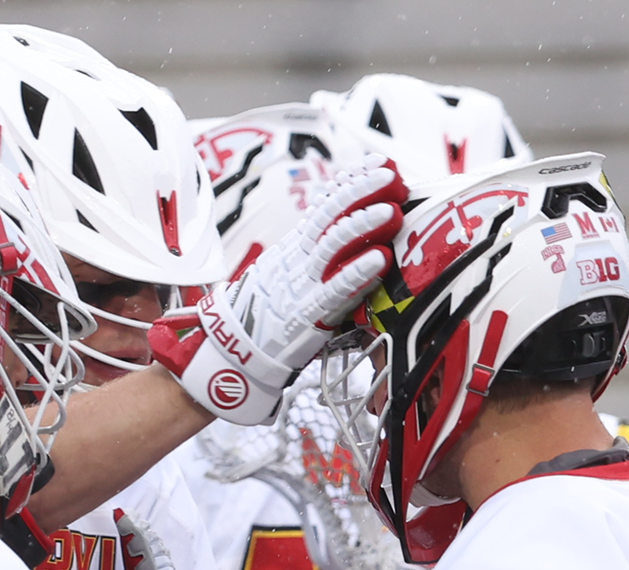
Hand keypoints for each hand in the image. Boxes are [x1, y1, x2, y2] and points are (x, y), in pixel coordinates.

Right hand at [151, 155, 406, 423]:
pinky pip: (335, 287)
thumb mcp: (289, 270)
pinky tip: (380, 258)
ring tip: (392, 210)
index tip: (378, 162)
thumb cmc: (270, 312)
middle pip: (329, 213)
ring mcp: (303, 282)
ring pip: (332, 242)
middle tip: (391, 175)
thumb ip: (316, 250)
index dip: (351, 180)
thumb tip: (348, 227)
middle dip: (361, 190)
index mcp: (295, 245)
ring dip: (363, 224)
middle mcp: (298, 257)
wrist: (237, 348)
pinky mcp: (308, 312)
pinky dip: (358, 271)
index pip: (324, 202)